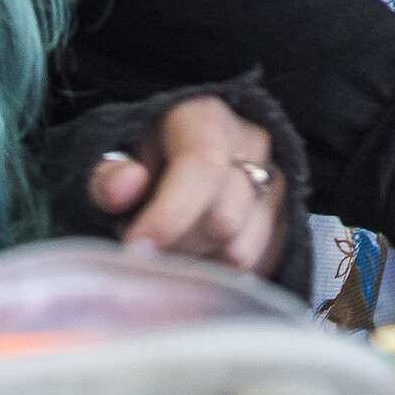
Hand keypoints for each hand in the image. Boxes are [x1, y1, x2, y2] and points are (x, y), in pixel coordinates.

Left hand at [89, 95, 289, 278]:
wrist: (185, 159)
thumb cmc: (145, 160)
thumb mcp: (114, 158)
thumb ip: (107, 175)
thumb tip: (125, 188)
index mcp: (207, 120)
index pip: (202, 167)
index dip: (169, 213)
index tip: (134, 247)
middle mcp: (254, 148)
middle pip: (222, 220)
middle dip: (177, 244)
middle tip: (146, 245)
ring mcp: (277, 187)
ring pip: (240, 252)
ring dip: (197, 263)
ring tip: (172, 246)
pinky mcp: (287, 224)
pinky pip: (255, 270)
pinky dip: (219, 275)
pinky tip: (196, 256)